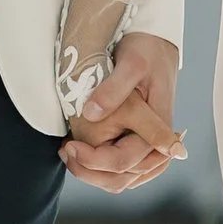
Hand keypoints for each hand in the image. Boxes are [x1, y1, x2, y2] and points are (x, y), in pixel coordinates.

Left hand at [61, 33, 183, 193]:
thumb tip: (91, 115)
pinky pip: (121, 170)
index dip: (93, 160)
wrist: (157, 43)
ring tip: (68, 152)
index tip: (69, 145)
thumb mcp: (131, 64)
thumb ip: (113, 89)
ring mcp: (149, 146)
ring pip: (121, 180)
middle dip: (89, 173)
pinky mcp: (139, 142)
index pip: (124, 161)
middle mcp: (158, 144)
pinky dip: (100, 169)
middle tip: (64, 151)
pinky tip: (80, 153)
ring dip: (92, 174)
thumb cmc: (147, 50)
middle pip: (123, 179)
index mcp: (159, 127)